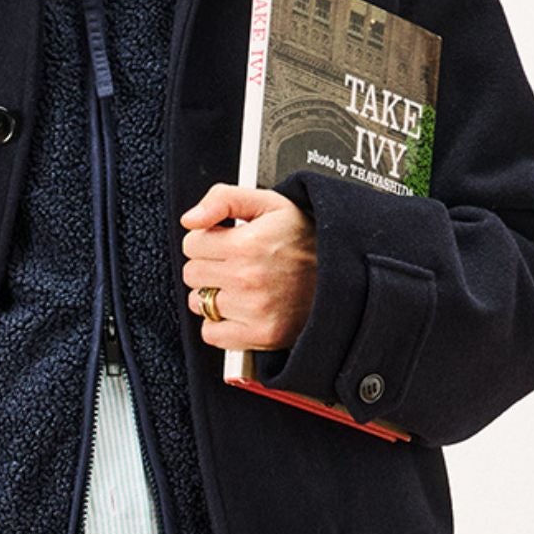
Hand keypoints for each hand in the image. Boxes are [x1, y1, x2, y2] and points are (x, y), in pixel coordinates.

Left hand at [181, 184, 314, 353]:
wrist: (342, 275)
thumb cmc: (307, 239)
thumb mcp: (269, 204)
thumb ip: (223, 199)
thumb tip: (190, 219)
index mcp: (247, 244)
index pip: (192, 243)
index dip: (207, 239)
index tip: (226, 242)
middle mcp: (248, 278)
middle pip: (192, 274)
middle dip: (208, 265)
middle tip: (235, 263)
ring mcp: (253, 309)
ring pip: (200, 303)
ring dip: (214, 295)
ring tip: (241, 286)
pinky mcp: (260, 335)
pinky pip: (212, 334)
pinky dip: (220, 325)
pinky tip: (240, 309)